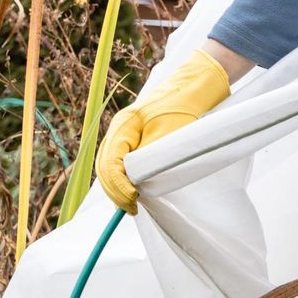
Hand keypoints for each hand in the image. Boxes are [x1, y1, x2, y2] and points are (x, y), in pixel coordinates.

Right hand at [95, 49, 229, 213]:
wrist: (191, 89)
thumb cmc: (183, 108)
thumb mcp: (168, 134)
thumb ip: (150, 156)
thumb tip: (136, 182)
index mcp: (123, 126)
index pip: (110, 163)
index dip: (119, 186)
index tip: (133, 200)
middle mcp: (118, 130)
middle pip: (105, 167)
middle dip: (116, 190)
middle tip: (131, 208)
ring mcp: (123, 134)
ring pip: (110, 166)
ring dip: (117, 187)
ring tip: (130, 205)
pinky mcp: (133, 139)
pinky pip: (119, 162)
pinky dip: (122, 179)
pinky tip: (131, 193)